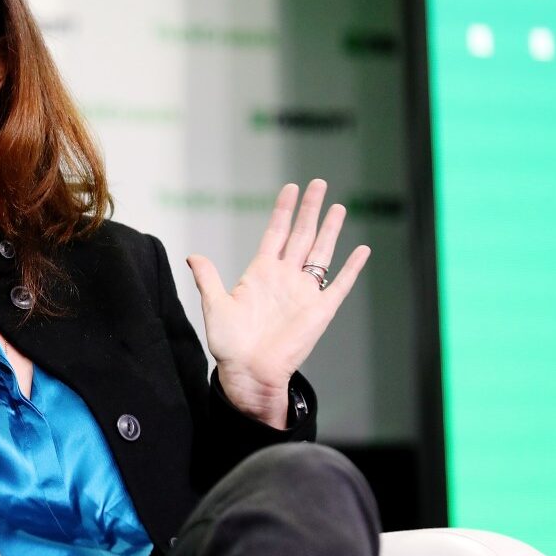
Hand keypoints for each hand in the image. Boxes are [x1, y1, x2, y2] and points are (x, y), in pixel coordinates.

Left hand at [187, 179, 370, 427]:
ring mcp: (304, 292)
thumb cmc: (230, 345)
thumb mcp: (215, 306)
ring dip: (331, 230)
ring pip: (321, 253)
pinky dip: (351, 268)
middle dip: (310, 209)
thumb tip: (193, 256)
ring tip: (338, 206)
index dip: (283, 211)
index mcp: (261, 273)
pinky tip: (362, 251)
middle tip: (319, 183)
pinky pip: (339, 285)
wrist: (249, 372)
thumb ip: (208, 279)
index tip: (291, 188)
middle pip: (302, 235)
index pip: (276, 233)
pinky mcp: (320, 310)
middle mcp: (285, 278)